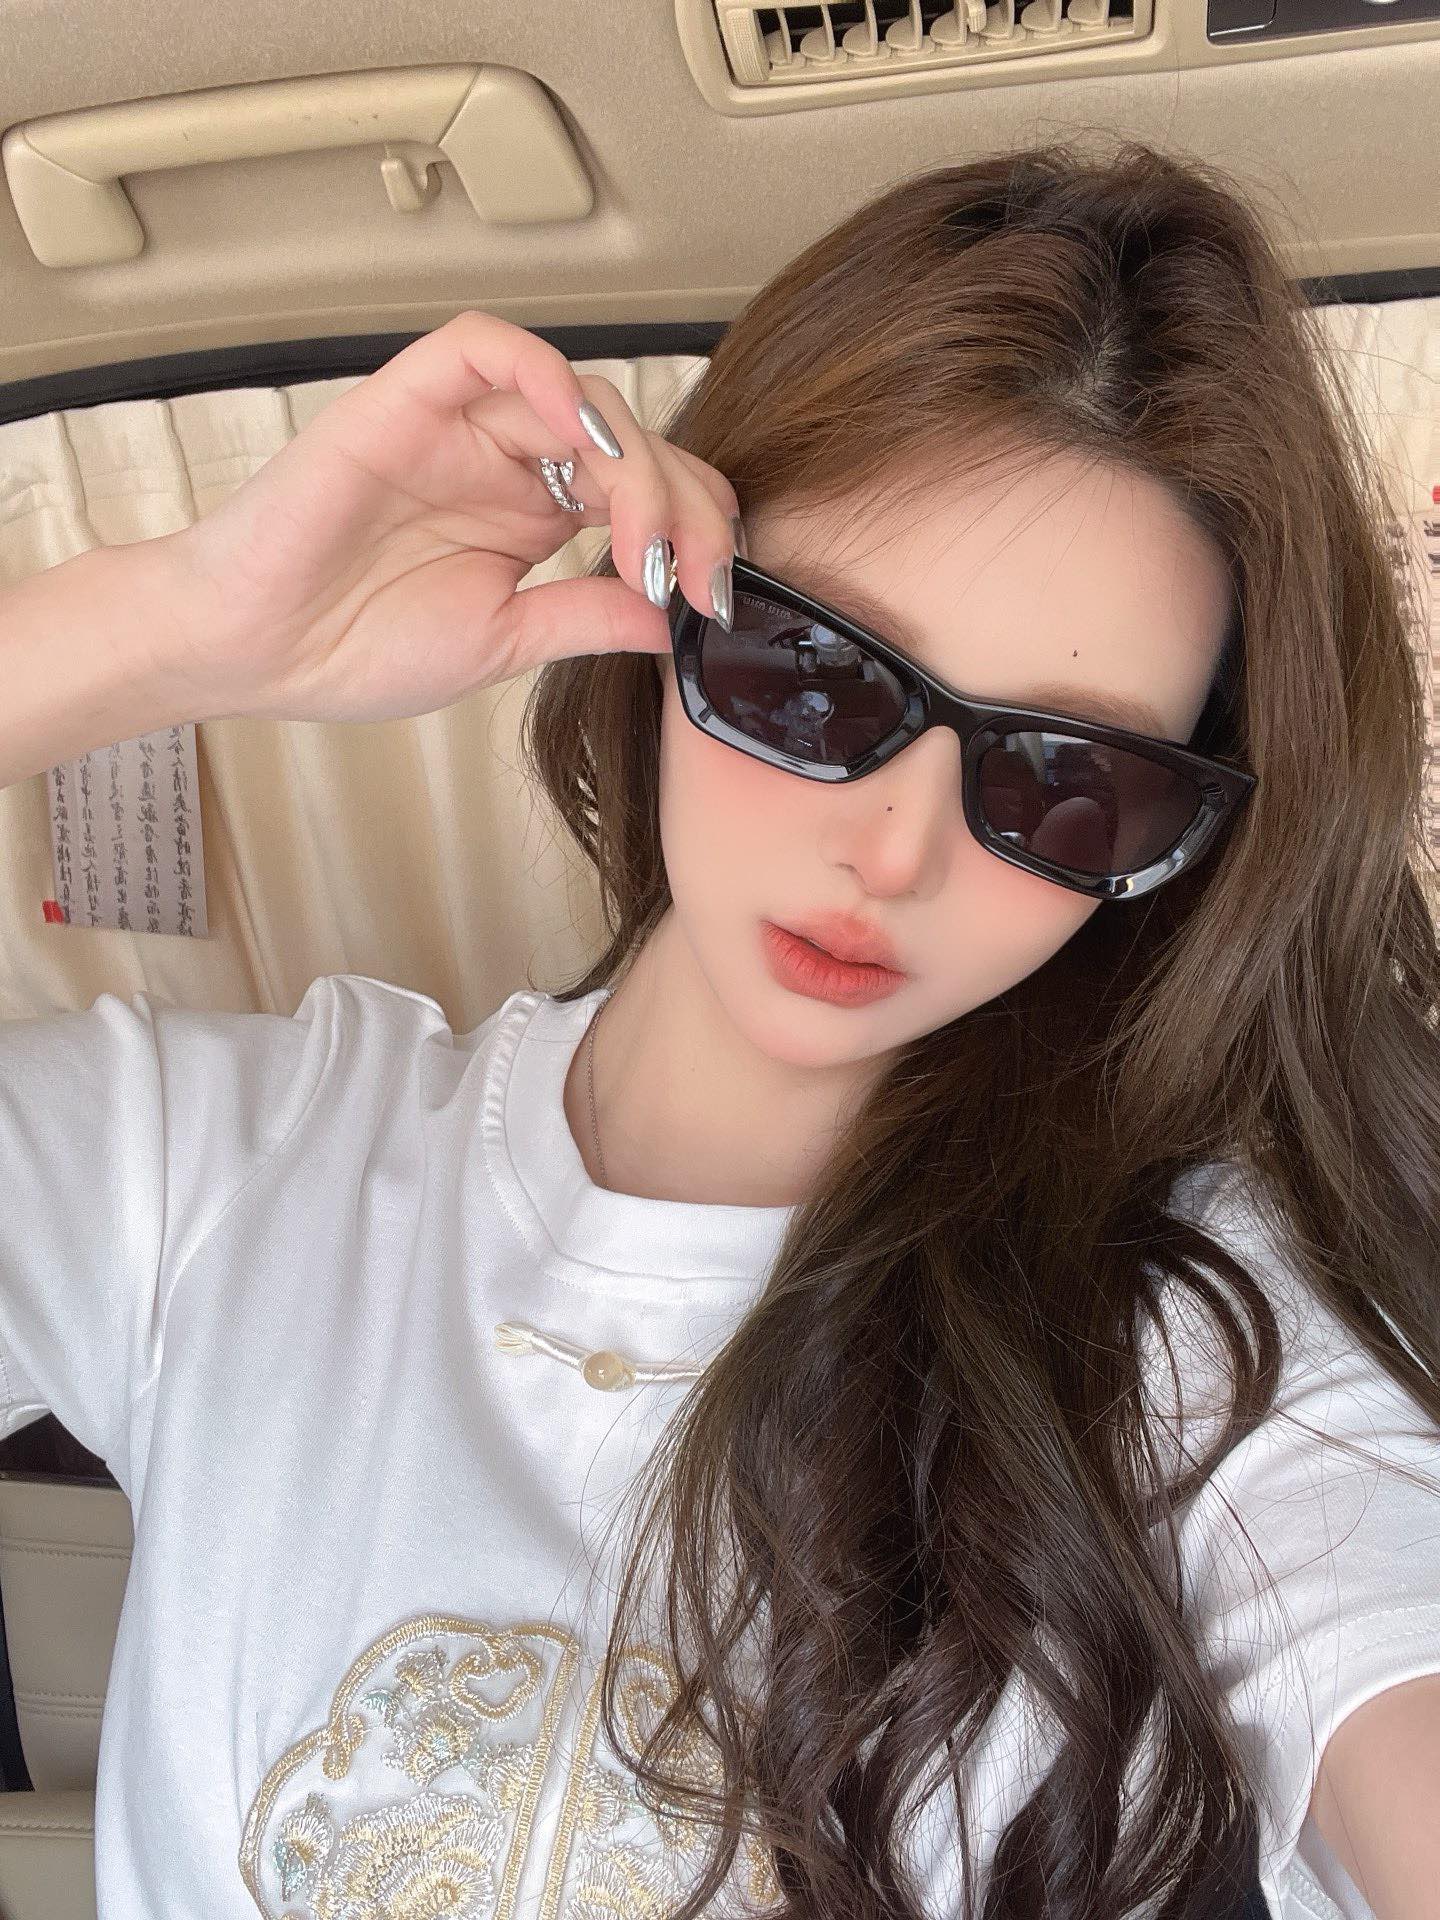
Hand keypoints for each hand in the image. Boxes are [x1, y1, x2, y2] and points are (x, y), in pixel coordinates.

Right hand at [161, 309, 740, 724]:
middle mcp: (509, 460)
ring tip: (643, 541)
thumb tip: (681, 621)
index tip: (714, 599)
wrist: (252, 649)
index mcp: (535, 514)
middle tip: (696, 575)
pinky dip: (546, 376)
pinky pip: (488, 350)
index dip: (696, 531)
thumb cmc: (354, 645)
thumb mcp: (504, 642)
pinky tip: (581, 439)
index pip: (646, 492)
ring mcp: (462, 426)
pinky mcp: (409, 399)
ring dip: (633, 461)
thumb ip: (588, 618)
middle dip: (685, 505)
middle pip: (633, 442)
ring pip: (581, 397)